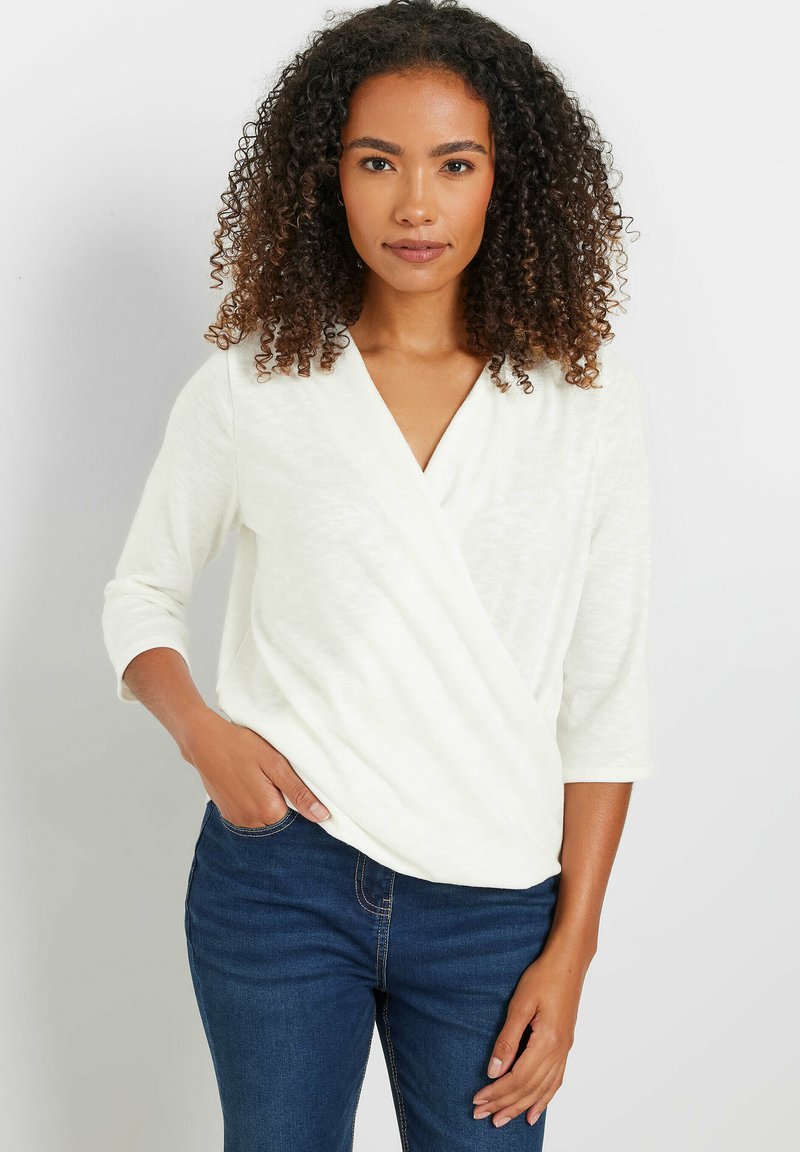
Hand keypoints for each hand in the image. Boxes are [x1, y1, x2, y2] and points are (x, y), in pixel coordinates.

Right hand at [177, 708, 330, 826]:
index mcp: (267, 810)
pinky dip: (251, 798)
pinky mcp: (226, 812)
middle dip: (280, 796)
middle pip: (279, 815)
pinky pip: (248, 812)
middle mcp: (251, 821)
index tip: (284, 774)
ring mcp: (236, 818)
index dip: (295, 792)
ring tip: (255, 773)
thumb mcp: (275, 763)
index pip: (297, 813)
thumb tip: (321, 816)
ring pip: (264, 814)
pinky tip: (245, 779)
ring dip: (265, 797)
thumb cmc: (240, 745)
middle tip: (268, 771)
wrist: (203, 740)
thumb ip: (298, 792)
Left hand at [470, 942, 588, 1127]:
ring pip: (542, 1089)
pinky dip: (544, 1100)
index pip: (517, 1078)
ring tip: (502, 1119)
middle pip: (529, 1088)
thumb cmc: (543, 977)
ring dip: (521, 1106)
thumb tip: (493, 1071)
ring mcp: (564, 1050)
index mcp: (547, 1041)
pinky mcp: (565, 1046)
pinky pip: (555, 1081)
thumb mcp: (520, 1004)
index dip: (497, 1092)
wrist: (569, 963)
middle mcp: (559, 1051)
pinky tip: (534, 1112)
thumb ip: (507, 1039)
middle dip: (504, 1104)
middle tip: (482, 1116)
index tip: (477, 1100)